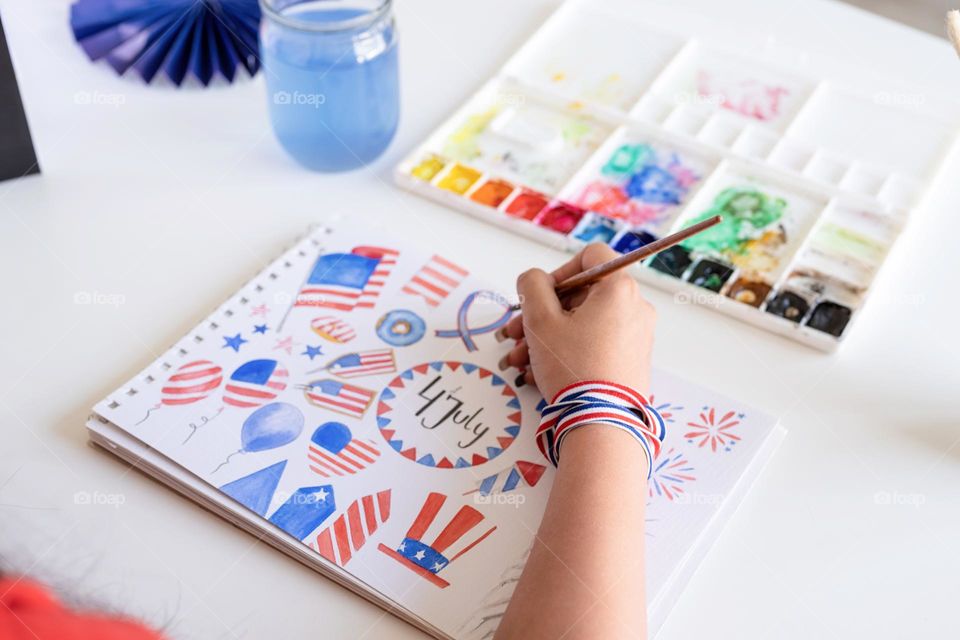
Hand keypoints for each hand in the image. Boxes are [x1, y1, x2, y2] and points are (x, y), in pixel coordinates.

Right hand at [498, 243, 655, 400]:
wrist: (602, 424)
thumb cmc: (572, 366)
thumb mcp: (540, 320)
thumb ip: (532, 286)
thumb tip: (534, 278)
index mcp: (619, 289)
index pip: (590, 256)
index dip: (559, 270)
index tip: (539, 295)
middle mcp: (635, 308)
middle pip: (583, 295)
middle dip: (542, 313)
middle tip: (514, 333)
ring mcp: (636, 336)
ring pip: (583, 323)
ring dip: (547, 336)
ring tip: (519, 360)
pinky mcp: (631, 362)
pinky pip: (594, 344)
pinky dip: (567, 351)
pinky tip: (537, 373)